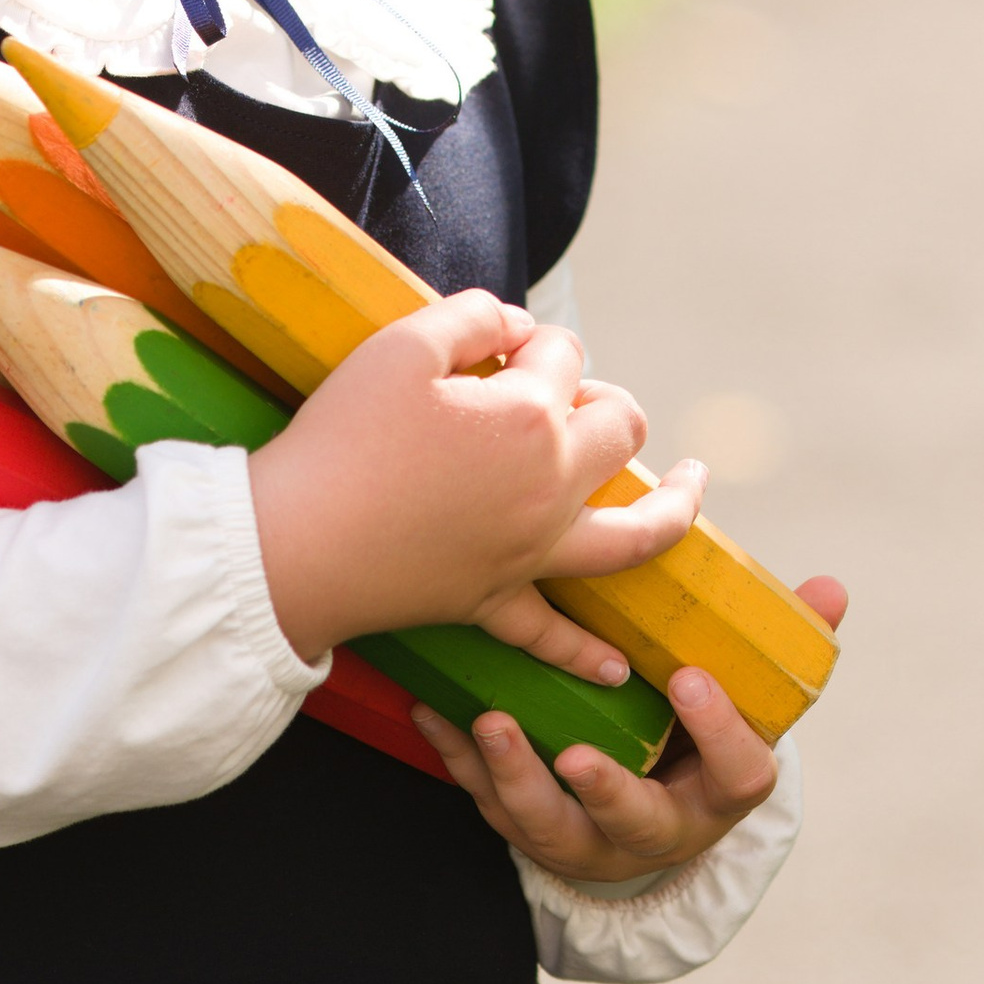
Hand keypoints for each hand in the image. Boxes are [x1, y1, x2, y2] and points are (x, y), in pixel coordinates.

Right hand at [247, 290, 704, 672]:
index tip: (492, 344)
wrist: (291, 546)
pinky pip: (551, 633)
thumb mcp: (397, 347)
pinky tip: (614, 666)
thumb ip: (470, 316)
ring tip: (692, 486)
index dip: (530, 339)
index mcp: (528, 417)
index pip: (562, 356)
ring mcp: (529, 551)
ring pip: (632, 535)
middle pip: (618, 428)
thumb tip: (517, 325)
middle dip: (604, 398)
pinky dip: (586, 652)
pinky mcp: (492, 599)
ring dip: (673, 509)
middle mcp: (548, 486)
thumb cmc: (340, 441)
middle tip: (572, 396)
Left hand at [413, 578, 847, 883]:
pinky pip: (488, 804)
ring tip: (492, 724)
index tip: (690, 678)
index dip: (720, 732)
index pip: (739, 774)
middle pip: (637, 822)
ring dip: (516, 777)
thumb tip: (829, 591)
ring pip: (548, 827)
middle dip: (608, 790)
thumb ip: (777, 652)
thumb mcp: (743, 703)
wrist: (643, 813)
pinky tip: (435, 710)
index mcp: (719, 792)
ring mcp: (586, 839)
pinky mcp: (528, 832)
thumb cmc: (694, 737)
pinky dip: (459, 760)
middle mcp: (656, 827)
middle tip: (578, 754)